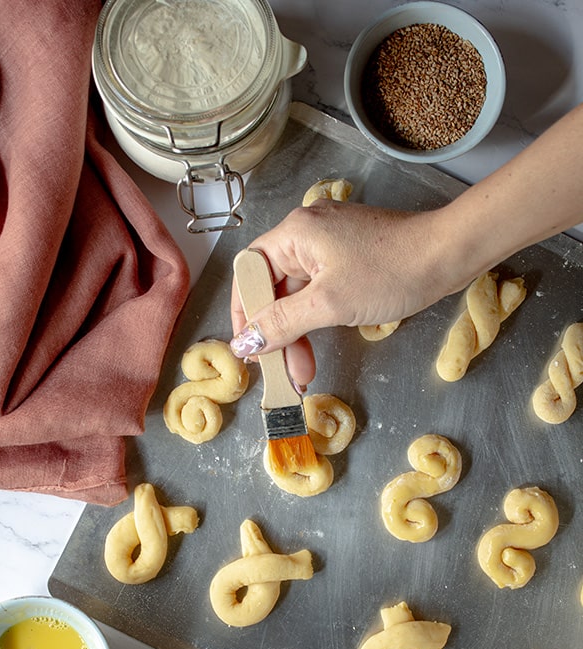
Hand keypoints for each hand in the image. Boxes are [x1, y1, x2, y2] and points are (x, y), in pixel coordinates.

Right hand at [230, 200, 460, 384]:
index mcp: (294, 233)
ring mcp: (330, 244)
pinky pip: (320, 290)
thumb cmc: (392, 272)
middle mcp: (307, 233)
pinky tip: (320, 343)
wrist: (449, 255)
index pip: (249, 272)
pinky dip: (317, 318)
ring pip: (298, 293)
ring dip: (298, 332)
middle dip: (276, 332)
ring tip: (303, 371)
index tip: (248, 348)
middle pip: (273, 286)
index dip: (243, 312)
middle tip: (282, 372)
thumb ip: (281, 323)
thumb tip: (245, 342)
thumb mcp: (328, 304)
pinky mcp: (350, 257)